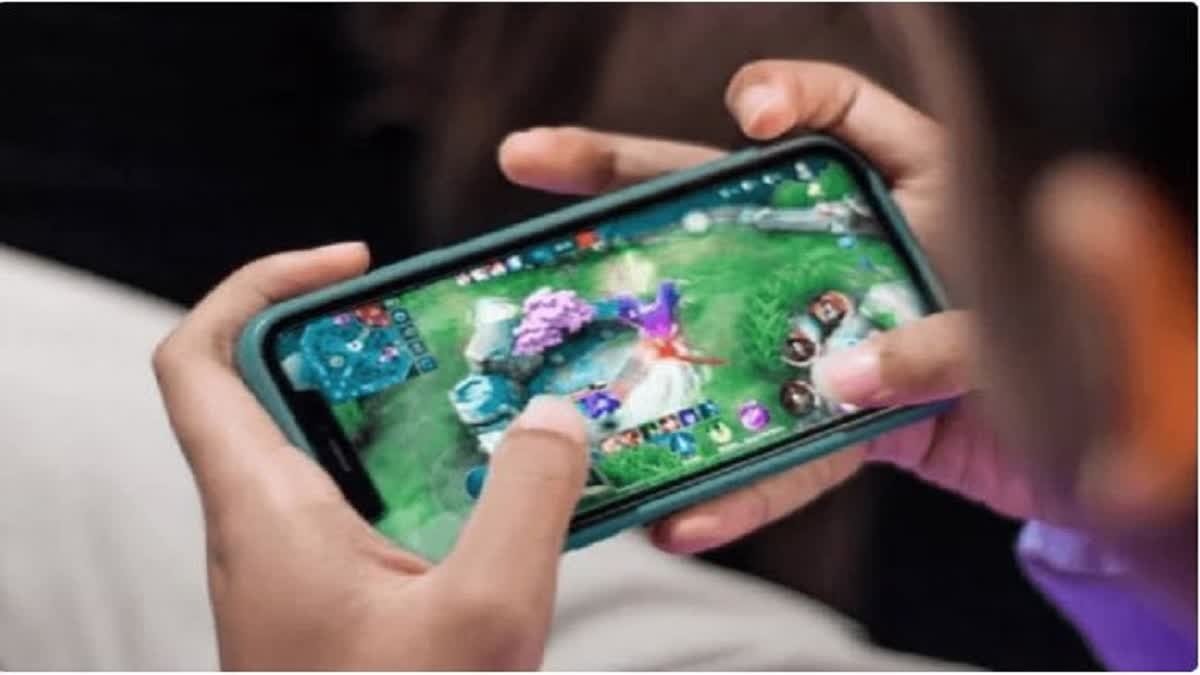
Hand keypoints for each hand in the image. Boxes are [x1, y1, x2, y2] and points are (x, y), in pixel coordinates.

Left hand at [152, 243, 587, 668]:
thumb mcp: (487, 615)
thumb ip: (530, 497)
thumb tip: (556, 415)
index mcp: (261, 511)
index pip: (199, 358)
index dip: (259, 284)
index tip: (352, 263)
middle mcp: (260, 530)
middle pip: (270, 389)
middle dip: (355, 342)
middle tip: (442, 331)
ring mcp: (293, 571)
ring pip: (324, 451)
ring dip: (395, 413)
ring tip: (483, 395)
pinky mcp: (331, 604)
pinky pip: (360, 508)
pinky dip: (415, 477)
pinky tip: (490, 492)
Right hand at [497, 60, 1054, 553]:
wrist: (1073, 442)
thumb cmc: (1050, 338)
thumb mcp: (1017, 310)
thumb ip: (946, 332)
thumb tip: (848, 378)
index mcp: (896, 193)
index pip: (835, 114)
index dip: (787, 98)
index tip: (752, 115)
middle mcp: (834, 251)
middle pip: (715, 202)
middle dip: (621, 180)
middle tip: (530, 158)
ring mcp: (818, 331)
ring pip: (715, 326)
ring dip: (637, 351)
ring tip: (556, 356)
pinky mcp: (832, 417)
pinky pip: (777, 454)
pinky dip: (740, 494)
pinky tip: (685, 519)